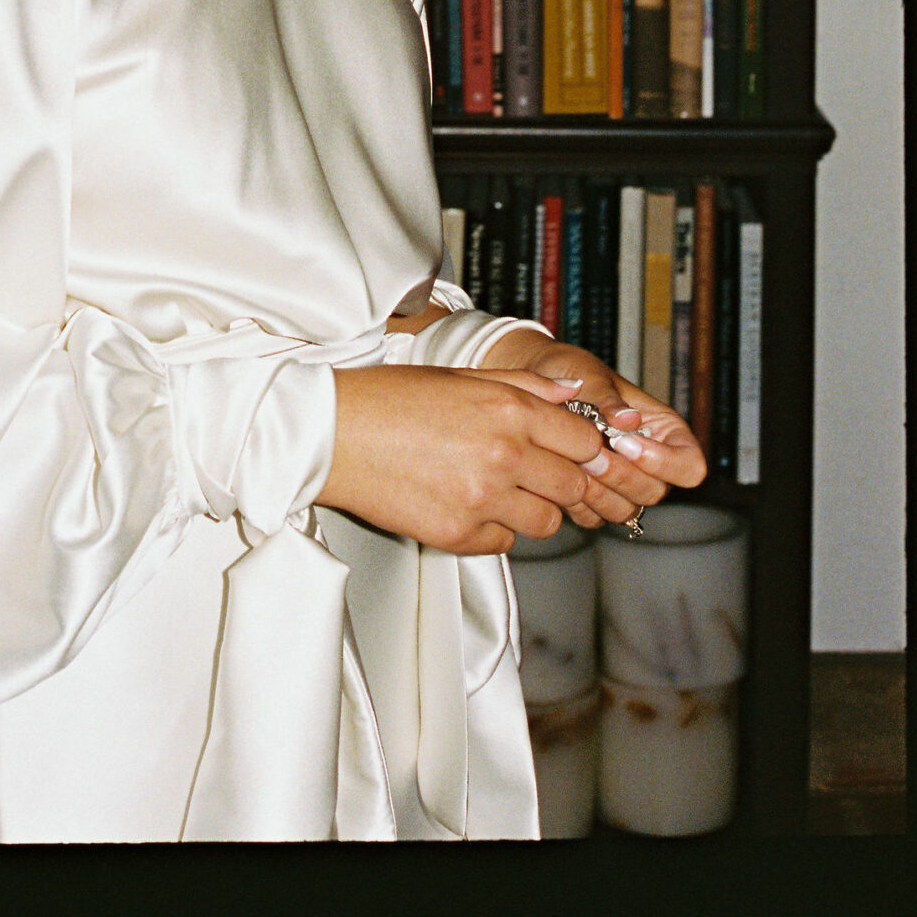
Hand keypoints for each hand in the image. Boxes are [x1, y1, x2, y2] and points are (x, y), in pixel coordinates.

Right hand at [319, 362, 622, 554]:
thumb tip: (572, 394)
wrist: (331, 434)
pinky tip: (464, 503)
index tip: (577, 453)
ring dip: (532, 509)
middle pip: (575, 486)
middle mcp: (503, 454)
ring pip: (546, 522)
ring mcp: (483, 499)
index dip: (586, 450)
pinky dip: (493, 528)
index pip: (586, 441)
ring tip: (498, 489)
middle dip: (567, 483)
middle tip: (541, 476)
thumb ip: (524, 387)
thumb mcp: (460, 375)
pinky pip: (503, 541)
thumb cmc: (389, 398)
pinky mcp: (459, 535)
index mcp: (507, 409)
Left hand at [475, 330, 708, 530]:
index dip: (665, 463)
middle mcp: (650, 463)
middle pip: (656, 492)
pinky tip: (559, 476)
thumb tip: (629, 420)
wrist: (532, 382)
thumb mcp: (589, 376)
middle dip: (622, 476)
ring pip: (626, 510)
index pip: (690, 466)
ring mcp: (622, 484)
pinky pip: (594, 517)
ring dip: (600, 493)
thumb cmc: (568, 371)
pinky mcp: (593, 498)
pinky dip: (578, 503)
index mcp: (664, 431)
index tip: (626, 444)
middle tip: (591, 454)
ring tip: (574, 463)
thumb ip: (608, 400)